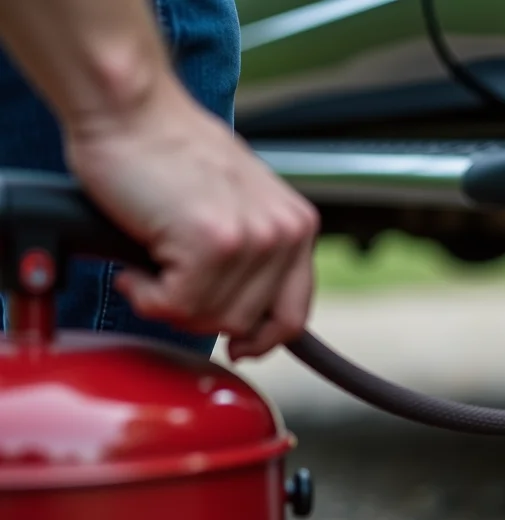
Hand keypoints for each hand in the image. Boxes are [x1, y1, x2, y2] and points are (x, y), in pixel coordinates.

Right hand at [63, 79, 318, 359]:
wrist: (131, 110)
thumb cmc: (169, 151)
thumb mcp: (237, 204)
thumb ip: (254, 253)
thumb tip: (247, 319)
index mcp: (297, 225)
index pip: (295, 313)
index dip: (263, 339)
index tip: (240, 347)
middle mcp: (285, 233)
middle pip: (246, 323)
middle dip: (199, 314)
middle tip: (167, 284)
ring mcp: (253, 239)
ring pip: (212, 319)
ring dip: (169, 303)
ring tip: (150, 265)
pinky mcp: (213, 243)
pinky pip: (176, 307)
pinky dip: (146, 294)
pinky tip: (136, 266)